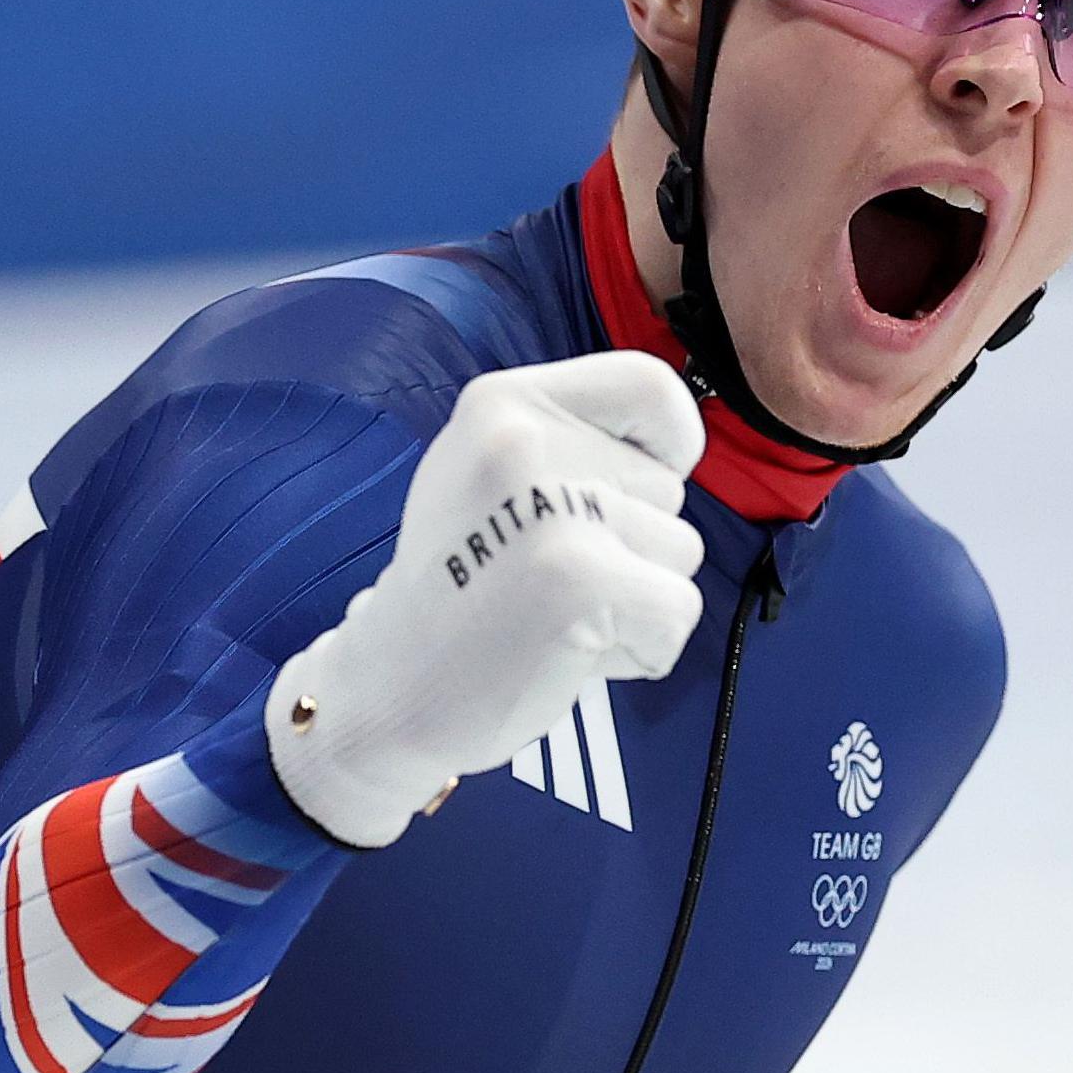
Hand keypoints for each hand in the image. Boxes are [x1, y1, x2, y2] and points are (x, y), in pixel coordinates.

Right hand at [267, 351, 707, 845]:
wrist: (392, 689)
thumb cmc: (459, 586)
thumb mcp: (489, 474)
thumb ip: (572, 445)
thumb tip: (675, 453)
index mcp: (502, 404)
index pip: (649, 384)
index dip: (671, 441)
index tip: (639, 490)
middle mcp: (525, 441)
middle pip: (669, 486)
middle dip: (632, 543)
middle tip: (546, 577)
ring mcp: (554, 512)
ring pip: (680, 550)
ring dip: (634, 597)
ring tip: (552, 611)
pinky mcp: (583, 583)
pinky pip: (678, 610)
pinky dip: (643, 647)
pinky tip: (569, 649)